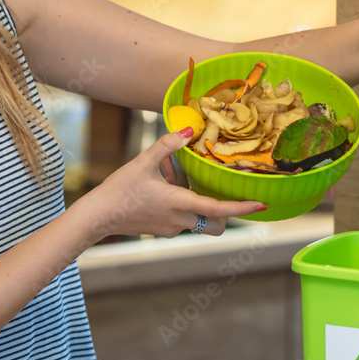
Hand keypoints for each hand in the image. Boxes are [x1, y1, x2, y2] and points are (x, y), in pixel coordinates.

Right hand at [85, 128, 263, 238]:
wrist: (98, 216)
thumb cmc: (119, 190)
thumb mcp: (144, 162)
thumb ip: (168, 145)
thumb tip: (188, 129)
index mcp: (180, 203)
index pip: (220, 209)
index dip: (242, 208)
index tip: (260, 204)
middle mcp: (181, 220)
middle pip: (217, 224)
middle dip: (225, 213)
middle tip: (217, 191)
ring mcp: (172, 228)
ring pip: (198, 219)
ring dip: (197, 203)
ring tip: (171, 180)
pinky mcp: (163, 230)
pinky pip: (182, 219)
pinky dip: (180, 205)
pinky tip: (160, 188)